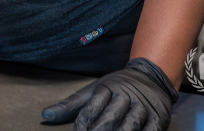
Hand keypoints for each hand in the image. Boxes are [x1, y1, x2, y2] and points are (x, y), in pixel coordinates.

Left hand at [41, 57, 177, 130]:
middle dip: (101, 129)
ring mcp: (142, 107)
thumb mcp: (92, 91)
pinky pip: (151, 130)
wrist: (151, 77)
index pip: (92, 106)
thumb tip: (45, 116)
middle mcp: (125, 96)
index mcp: (106, 88)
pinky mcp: (158, 117)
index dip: (84, 122)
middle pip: (111, 116)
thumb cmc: (116, 88)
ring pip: (131, 124)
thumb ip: (70, 106)